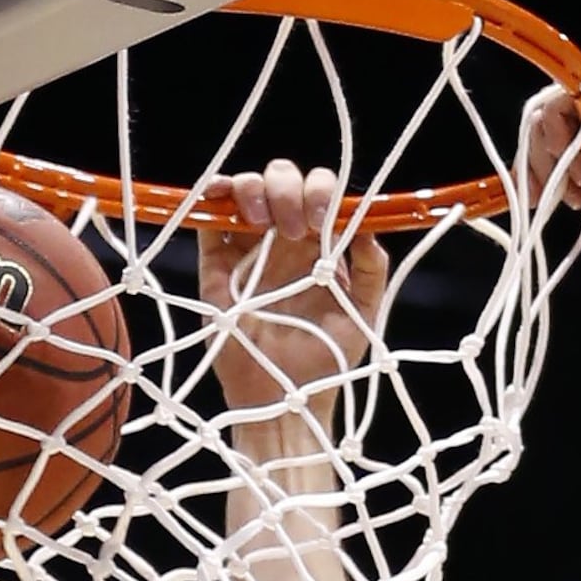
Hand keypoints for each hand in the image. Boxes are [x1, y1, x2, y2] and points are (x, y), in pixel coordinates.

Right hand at [199, 159, 389, 424]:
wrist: (288, 400)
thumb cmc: (327, 361)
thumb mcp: (363, 315)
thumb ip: (371, 271)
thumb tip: (367, 227)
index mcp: (318, 245)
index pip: (317, 193)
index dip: (320, 191)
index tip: (323, 220)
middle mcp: (282, 238)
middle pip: (281, 180)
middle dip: (288, 188)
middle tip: (296, 228)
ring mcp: (248, 247)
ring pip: (245, 189)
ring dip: (254, 188)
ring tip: (264, 222)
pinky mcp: (216, 263)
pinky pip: (208, 217)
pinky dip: (212, 194)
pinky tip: (222, 196)